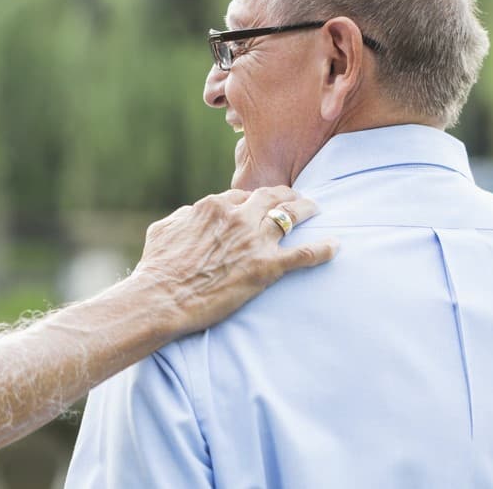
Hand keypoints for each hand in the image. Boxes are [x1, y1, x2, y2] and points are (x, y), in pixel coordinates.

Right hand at [133, 186, 335, 336]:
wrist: (162, 297)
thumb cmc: (157, 267)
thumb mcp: (163, 229)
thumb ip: (183, 216)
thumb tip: (192, 214)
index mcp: (213, 206)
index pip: (240, 195)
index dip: (251, 200)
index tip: (258, 206)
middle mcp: (237, 217)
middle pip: (270, 197)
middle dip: (285, 194)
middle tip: (295, 198)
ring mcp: (253, 241)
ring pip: (290, 216)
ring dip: (306, 210)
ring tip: (316, 209)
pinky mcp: (266, 267)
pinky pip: (304, 254)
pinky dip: (322, 249)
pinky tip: (335, 246)